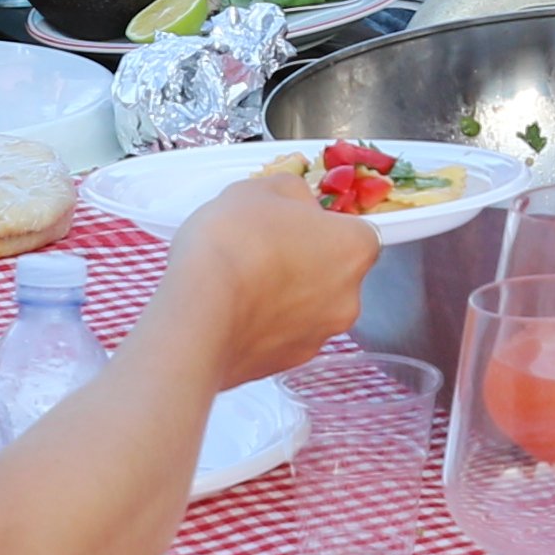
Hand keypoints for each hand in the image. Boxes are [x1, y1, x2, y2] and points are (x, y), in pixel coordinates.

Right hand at [160, 173, 377, 385]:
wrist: (199, 312)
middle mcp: (349, 298)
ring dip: (284, 297)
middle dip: (304, 263)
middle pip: (333, 274)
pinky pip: (281, 337)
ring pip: (308, 309)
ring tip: (241, 283)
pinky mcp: (287, 365)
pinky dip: (264, 326)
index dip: (322, 226)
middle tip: (262, 250)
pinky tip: (232, 311)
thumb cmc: (234, 243)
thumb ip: (291, 193)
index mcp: (355, 248)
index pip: (354, 232)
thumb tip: (297, 204)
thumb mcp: (261, 189)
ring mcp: (318, 336)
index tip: (293, 225)